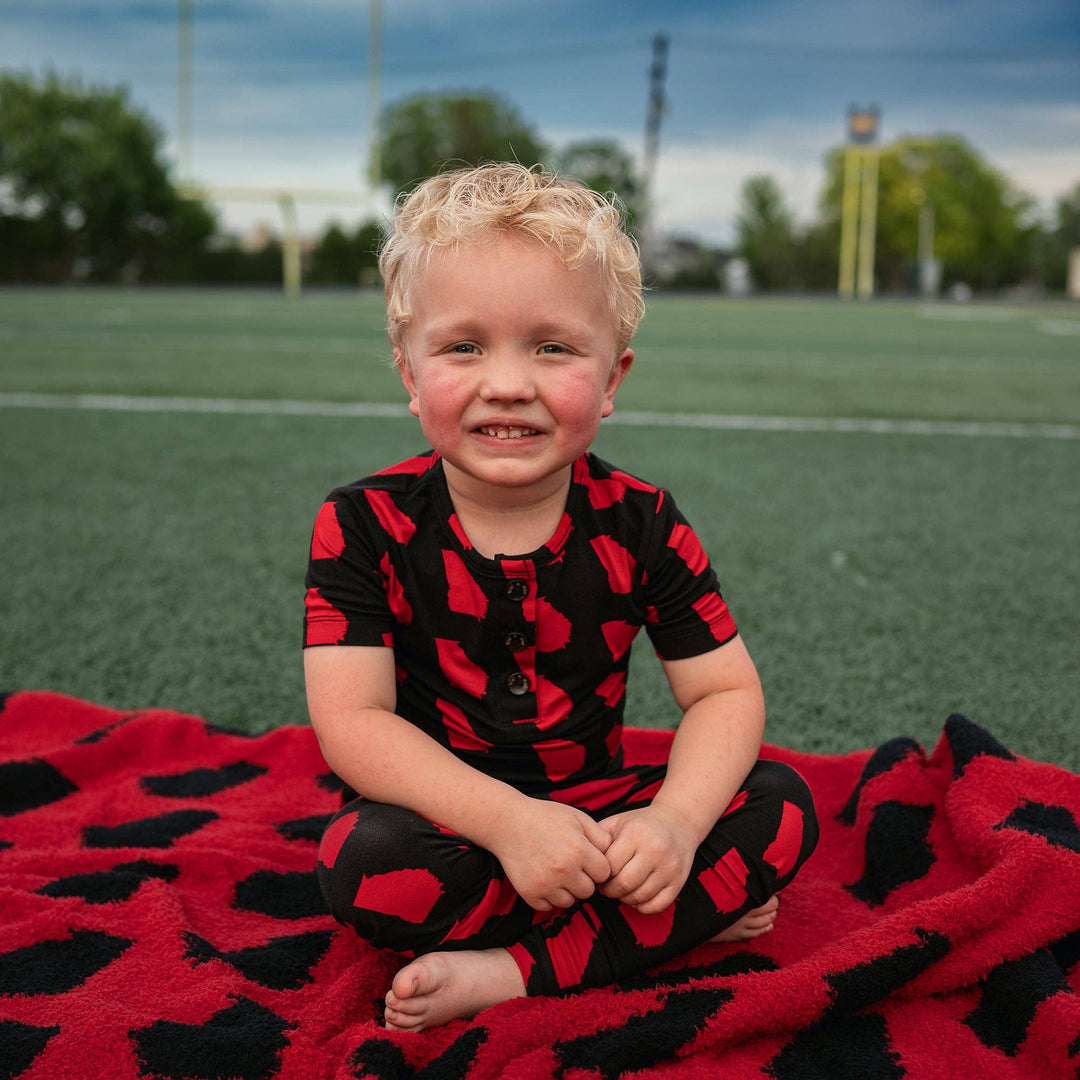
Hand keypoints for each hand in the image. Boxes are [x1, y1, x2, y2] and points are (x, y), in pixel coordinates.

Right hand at [488, 798, 611, 911]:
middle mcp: (564, 870)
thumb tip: (615, 854)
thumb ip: (600, 836)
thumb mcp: (578, 818)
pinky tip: (544, 878)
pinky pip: (549, 907)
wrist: (507, 822)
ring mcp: (545, 884)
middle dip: (583, 879)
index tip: (587, 856)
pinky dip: (549, 896)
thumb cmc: (545, 817)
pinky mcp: (530, 894)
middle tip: (571, 864)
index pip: (604, 873)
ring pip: (570, 902)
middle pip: (589, 891)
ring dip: (567, 890)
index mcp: (579, 851)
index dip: (598, 864)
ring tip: (557, 870)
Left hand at [597, 804, 696, 913]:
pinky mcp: (679, 881)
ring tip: (621, 890)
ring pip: (639, 897)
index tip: (598, 875)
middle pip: (624, 885)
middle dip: (610, 891)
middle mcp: (654, 850)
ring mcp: (669, 867)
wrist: (678, 821)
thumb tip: (580, 860)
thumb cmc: (642, 823)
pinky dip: (643, 907)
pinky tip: (637, 897)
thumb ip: (598, 838)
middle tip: (607, 887)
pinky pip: (658, 905)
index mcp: (635, 834)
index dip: (599, 875)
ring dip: (625, 899)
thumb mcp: (618, 822)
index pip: (609, 866)